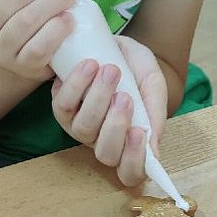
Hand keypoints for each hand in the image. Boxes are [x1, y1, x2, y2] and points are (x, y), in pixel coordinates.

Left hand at [51, 35, 167, 188]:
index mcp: (130, 142)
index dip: (134, 161)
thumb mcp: (153, 85)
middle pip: (105, 154)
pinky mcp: (60, 107)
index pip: (131, 172)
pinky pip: (63, 105)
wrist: (117, 44)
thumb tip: (153, 151)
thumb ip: (155, 114)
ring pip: (84, 129)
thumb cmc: (137, 70)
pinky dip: (77, 84)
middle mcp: (103, 140)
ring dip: (97, 99)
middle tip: (125, 97)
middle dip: (115, 126)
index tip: (139, 133)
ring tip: (111, 71)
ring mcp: (80, 126)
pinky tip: (90, 65)